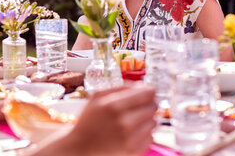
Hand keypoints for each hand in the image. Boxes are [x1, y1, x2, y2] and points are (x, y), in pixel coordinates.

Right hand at [37, 84, 156, 155]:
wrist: (81, 147)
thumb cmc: (89, 120)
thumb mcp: (97, 96)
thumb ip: (120, 87)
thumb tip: (142, 85)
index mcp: (113, 105)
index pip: (147, 93)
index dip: (149, 91)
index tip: (148, 92)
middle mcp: (123, 122)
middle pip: (153, 106)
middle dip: (147, 104)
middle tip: (137, 107)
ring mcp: (129, 138)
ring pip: (154, 121)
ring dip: (146, 120)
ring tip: (133, 121)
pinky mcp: (133, 151)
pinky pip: (151, 137)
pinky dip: (145, 133)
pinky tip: (133, 132)